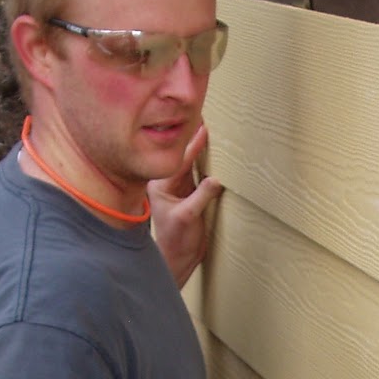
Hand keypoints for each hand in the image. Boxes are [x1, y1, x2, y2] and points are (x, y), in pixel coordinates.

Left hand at [149, 123, 222, 286]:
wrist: (177, 259)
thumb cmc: (176, 241)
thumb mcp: (188, 217)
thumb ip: (201, 197)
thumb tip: (216, 180)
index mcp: (161, 186)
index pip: (180, 161)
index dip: (193, 144)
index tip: (204, 128)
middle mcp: (169, 184)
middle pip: (184, 157)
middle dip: (195, 140)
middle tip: (206, 119)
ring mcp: (181, 190)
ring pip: (193, 165)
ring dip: (202, 151)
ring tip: (212, 131)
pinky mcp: (191, 197)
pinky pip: (200, 176)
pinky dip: (208, 165)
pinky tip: (215, 155)